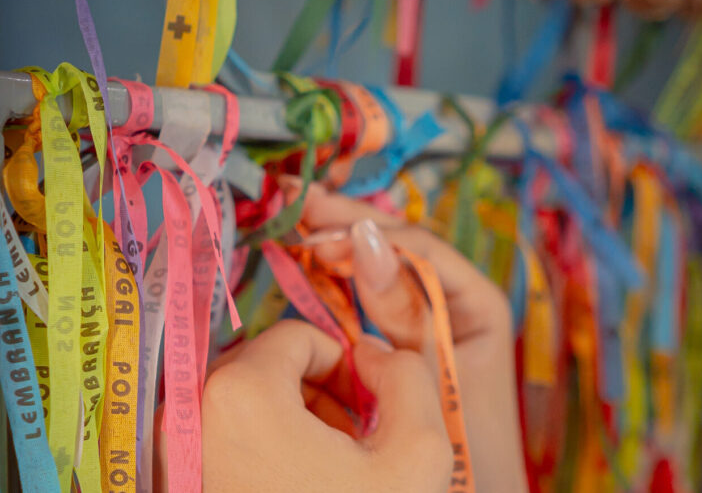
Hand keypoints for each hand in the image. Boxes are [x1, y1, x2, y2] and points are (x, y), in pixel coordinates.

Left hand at [154, 320, 452, 491]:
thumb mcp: (415, 456)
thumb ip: (408, 377)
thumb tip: (372, 349)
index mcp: (241, 391)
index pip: (298, 336)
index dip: (343, 365)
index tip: (366, 408)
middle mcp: (189, 413)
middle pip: (267, 365)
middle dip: (317, 393)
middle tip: (350, 441)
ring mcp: (173, 452)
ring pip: (244, 400)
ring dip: (291, 420)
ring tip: (326, 468)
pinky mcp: (171, 481)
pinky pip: (221, 434)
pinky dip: (261, 447)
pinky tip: (294, 485)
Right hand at [281, 179, 527, 492]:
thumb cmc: (466, 444)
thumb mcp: (435, 370)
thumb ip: (403, 307)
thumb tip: (365, 241)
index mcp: (475, 300)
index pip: (415, 248)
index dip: (366, 233)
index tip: (319, 229)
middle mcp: (452, 300)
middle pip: (395, 248)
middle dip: (347, 224)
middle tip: (297, 203)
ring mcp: (424, 318)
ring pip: (377, 268)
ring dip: (338, 245)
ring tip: (295, 221)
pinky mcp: (399, 340)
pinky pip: (365, 299)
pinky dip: (336, 282)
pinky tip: (307, 266)